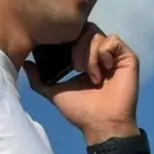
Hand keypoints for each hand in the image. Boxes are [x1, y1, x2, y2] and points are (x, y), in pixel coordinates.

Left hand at [24, 24, 140, 142]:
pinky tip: (104, 70)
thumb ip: (38, 80)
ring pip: (97, 34)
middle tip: (76, 68)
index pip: (74, 36)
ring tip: (91, 75)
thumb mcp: (54, 93)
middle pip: (85, 30)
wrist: (101, 123)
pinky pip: (113, 40)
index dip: (67, 40)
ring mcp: (114, 55)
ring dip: (89, 55)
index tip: (62, 55)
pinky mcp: (127, 57)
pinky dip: (104, 53)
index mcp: (84, 59)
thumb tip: (26, 64)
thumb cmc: (81, 111)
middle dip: (77, 48)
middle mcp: (99, 54)